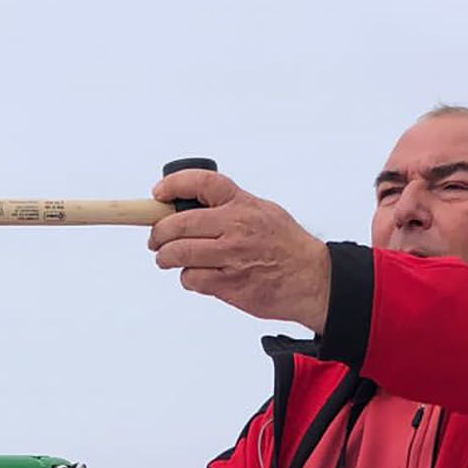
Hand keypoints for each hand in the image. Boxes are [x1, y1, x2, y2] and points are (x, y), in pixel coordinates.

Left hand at [149, 169, 331, 331]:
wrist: (312, 279)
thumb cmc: (287, 245)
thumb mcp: (263, 211)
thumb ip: (231, 207)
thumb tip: (192, 207)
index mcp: (242, 204)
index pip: (200, 183)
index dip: (173, 185)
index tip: (159, 193)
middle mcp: (235, 227)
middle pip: (178, 224)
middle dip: (158, 233)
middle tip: (156, 239)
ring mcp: (230, 256)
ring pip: (179, 254)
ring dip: (166, 258)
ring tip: (167, 259)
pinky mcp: (229, 284)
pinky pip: (192, 279)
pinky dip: (188, 279)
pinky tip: (196, 277)